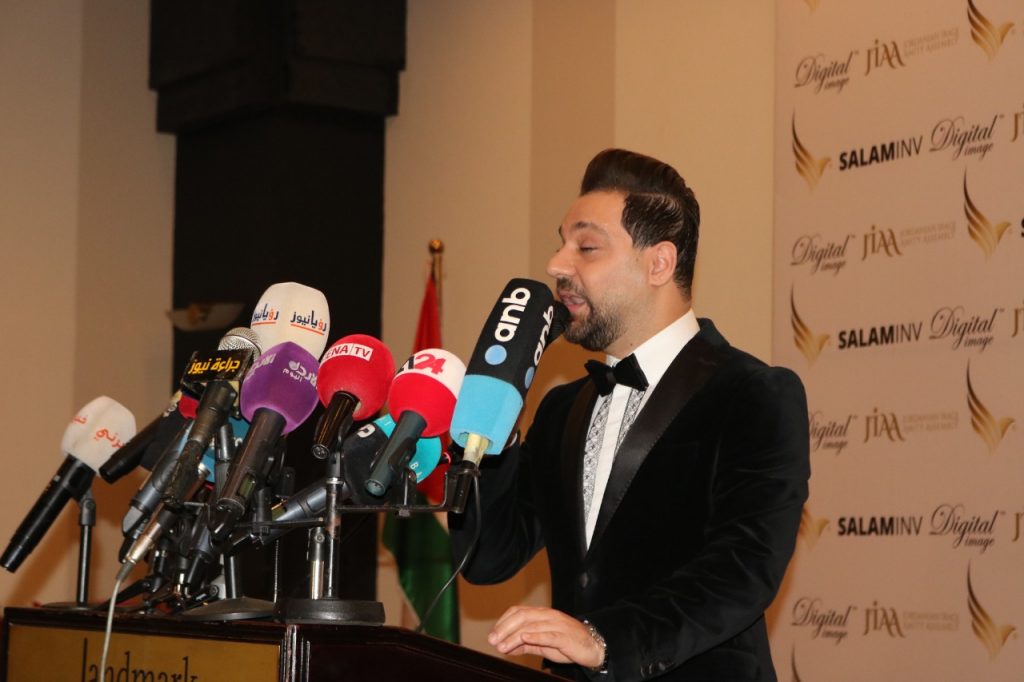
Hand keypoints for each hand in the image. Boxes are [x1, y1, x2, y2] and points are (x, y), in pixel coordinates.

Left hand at [488, 606, 604, 668]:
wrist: (594, 647)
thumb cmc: (568, 644)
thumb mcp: (543, 645)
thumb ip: (526, 644)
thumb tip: (506, 647)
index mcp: (542, 614)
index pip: (518, 611)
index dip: (503, 621)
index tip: (492, 635)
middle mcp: (548, 616)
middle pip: (522, 616)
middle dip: (504, 628)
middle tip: (493, 640)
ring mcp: (557, 624)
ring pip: (532, 626)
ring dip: (514, 636)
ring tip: (502, 646)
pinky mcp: (565, 636)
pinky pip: (548, 634)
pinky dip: (534, 635)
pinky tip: (523, 638)